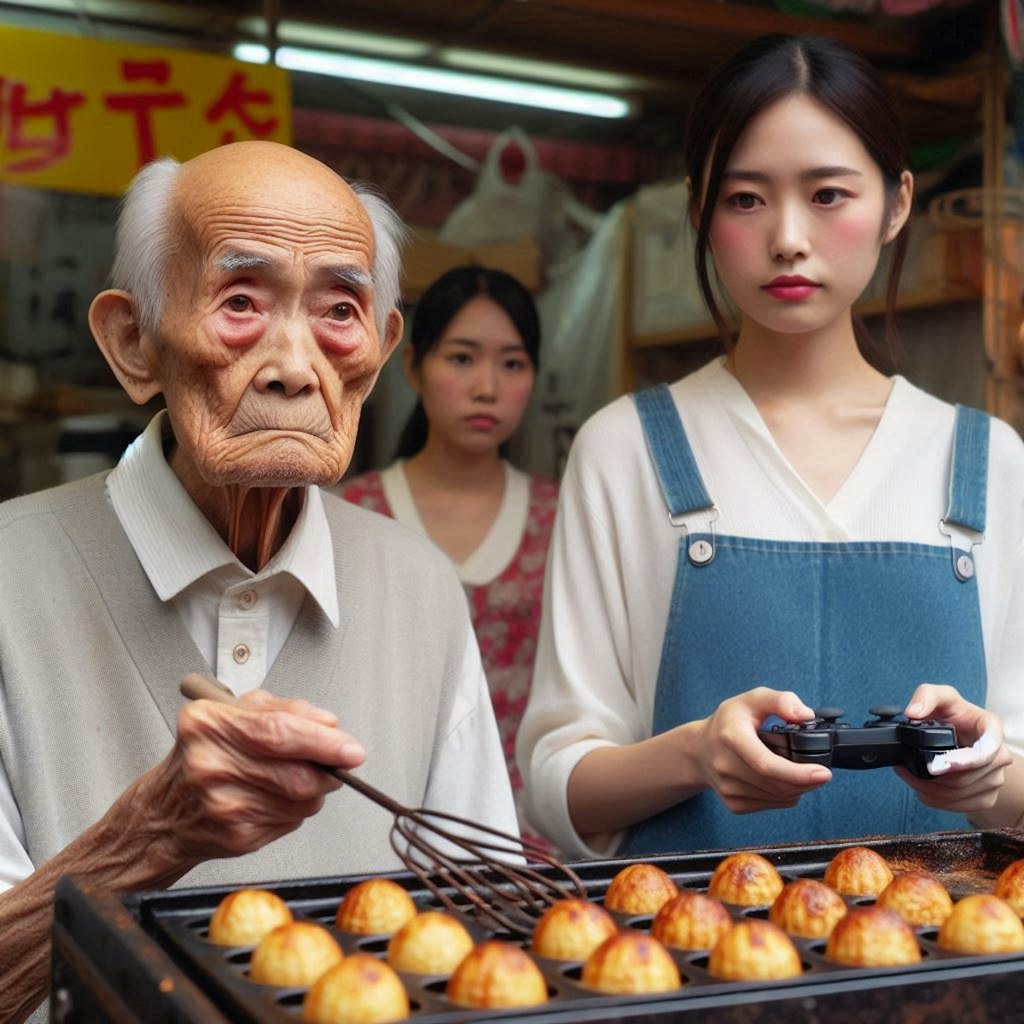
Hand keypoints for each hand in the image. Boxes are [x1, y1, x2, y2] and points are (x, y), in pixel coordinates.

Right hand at [124, 687, 366, 869]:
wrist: (165, 812)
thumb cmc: (203, 755)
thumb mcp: (236, 712)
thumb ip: (286, 710)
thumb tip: (328, 724)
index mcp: (207, 724)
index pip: (278, 732)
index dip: (323, 742)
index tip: (351, 749)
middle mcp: (209, 764)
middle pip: (296, 772)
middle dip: (329, 769)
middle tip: (336, 763)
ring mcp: (221, 805)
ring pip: (300, 800)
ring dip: (314, 789)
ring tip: (294, 777)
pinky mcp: (235, 837)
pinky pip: (291, 822)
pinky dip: (296, 809)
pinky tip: (275, 798)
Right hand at [694, 687, 831, 813]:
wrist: (699, 749)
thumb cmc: (730, 721)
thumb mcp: (753, 699)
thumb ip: (782, 700)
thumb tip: (806, 715)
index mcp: (731, 736)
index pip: (765, 764)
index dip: (797, 773)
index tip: (823, 773)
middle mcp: (725, 765)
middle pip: (776, 785)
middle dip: (806, 782)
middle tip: (820, 773)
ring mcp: (727, 788)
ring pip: (776, 798)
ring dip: (798, 789)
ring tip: (800, 773)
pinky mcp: (733, 803)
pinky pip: (770, 805)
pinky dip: (784, 796)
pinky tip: (782, 781)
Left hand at [896, 683, 1011, 813]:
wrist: (964, 736)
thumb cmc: (953, 714)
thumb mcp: (940, 696)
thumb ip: (926, 696)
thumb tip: (913, 713)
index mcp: (991, 728)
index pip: (986, 749)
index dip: (962, 761)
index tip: (936, 766)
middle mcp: (1000, 755)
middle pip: (966, 777)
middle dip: (931, 777)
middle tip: (904, 767)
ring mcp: (996, 778)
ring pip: (960, 794)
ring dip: (928, 789)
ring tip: (908, 776)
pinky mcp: (987, 796)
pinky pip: (960, 806)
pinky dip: (936, 800)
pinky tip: (922, 789)